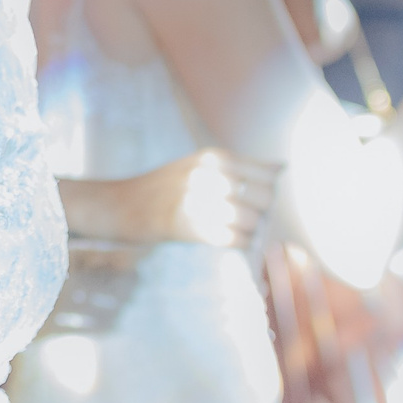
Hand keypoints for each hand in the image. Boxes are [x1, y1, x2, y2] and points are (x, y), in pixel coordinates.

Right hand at [78, 151, 278, 248]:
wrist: (120, 206)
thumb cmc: (165, 187)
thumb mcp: (199, 165)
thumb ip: (240, 166)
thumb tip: (282, 167)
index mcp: (213, 157)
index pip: (266, 175)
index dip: (269, 192)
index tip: (258, 202)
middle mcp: (207, 175)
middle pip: (263, 199)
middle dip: (263, 214)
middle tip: (251, 222)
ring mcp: (197, 201)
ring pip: (251, 221)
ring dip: (252, 233)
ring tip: (240, 233)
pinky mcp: (188, 228)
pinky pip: (233, 239)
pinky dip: (239, 245)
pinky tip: (231, 242)